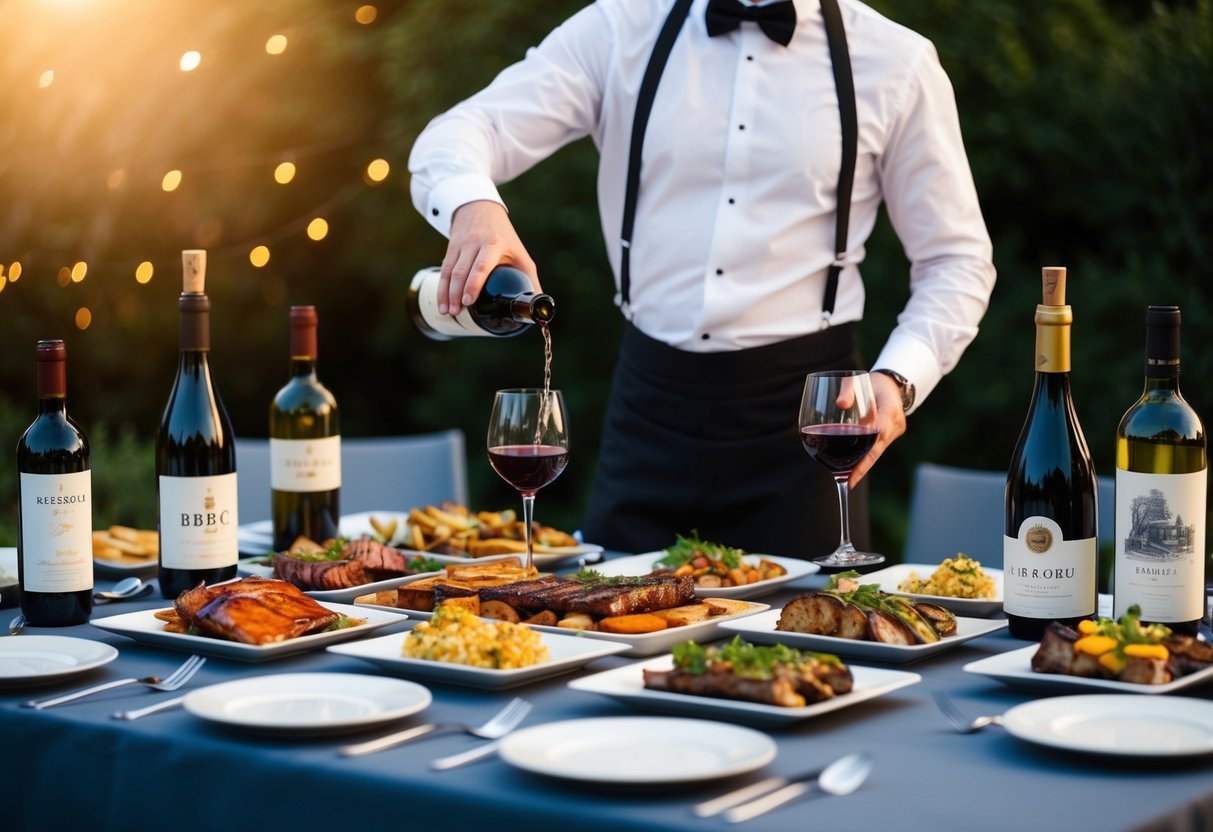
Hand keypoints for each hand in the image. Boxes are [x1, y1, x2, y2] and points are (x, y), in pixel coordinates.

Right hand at [440, 201, 538, 314]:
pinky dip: (442, 287)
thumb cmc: (505, 236)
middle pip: (461, 271)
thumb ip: (530, 279)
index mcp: (494, 244)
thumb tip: (538, 305)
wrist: (481, 208)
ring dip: (446, 293)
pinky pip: (444, 269)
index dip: (474, 284)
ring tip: (447, 312)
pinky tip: (442, 302)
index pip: (481, 266)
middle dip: (456, 294)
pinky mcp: (451, 248)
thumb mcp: (520, 253)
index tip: (468, 301)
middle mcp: (474, 244)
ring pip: (449, 271)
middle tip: (455, 312)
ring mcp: (460, 245)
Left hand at [848, 372, 906, 487]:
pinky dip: (865, 459)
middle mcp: (895, 423)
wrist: (892, 383)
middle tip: (848, 481)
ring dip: (863, 466)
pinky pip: (877, 448)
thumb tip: (839, 404)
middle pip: (878, 449)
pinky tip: (852, 469)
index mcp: (890, 409)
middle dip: (863, 466)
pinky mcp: (890, 434)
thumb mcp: (858, 380)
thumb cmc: (872, 381)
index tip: (856, 464)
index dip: (868, 450)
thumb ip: (848, 389)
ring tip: (847, 480)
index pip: (879, 432)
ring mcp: (894, 431)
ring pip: (877, 451)